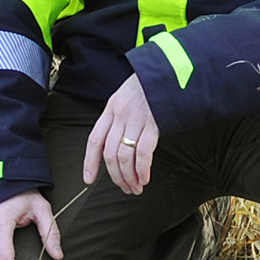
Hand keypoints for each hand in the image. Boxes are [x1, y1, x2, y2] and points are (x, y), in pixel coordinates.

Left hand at [82, 74, 160, 194]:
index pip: (94, 140)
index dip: (90, 162)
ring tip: (135, 188)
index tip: (89, 179)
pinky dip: (142, 169)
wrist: (171, 71)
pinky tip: (145, 178)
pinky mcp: (154, 123)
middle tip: (124, 188)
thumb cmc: (150, 86)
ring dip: (129, 177)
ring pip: (125, 156)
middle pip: (110, 153)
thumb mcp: (127, 96)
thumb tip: (116, 145)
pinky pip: (144, 152)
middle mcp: (120, 115)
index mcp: (111, 109)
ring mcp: (137, 119)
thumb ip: (119, 118)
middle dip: (116, 176)